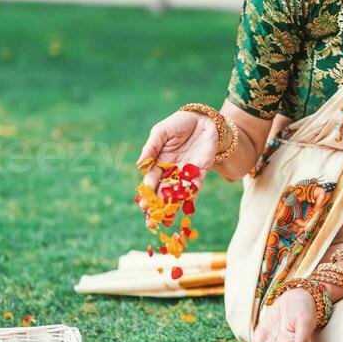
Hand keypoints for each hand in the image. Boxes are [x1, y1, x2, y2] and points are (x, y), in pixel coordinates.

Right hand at [135, 111, 218, 228]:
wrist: (204, 119)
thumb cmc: (180, 124)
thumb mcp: (161, 132)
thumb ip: (151, 147)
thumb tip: (138, 165)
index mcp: (159, 162)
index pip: (150, 180)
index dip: (147, 193)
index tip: (142, 205)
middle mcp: (171, 171)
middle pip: (162, 192)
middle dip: (156, 207)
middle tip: (150, 221)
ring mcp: (186, 173)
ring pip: (177, 194)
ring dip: (172, 208)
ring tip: (166, 222)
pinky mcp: (201, 171)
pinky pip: (195, 187)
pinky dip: (190, 198)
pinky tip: (186, 210)